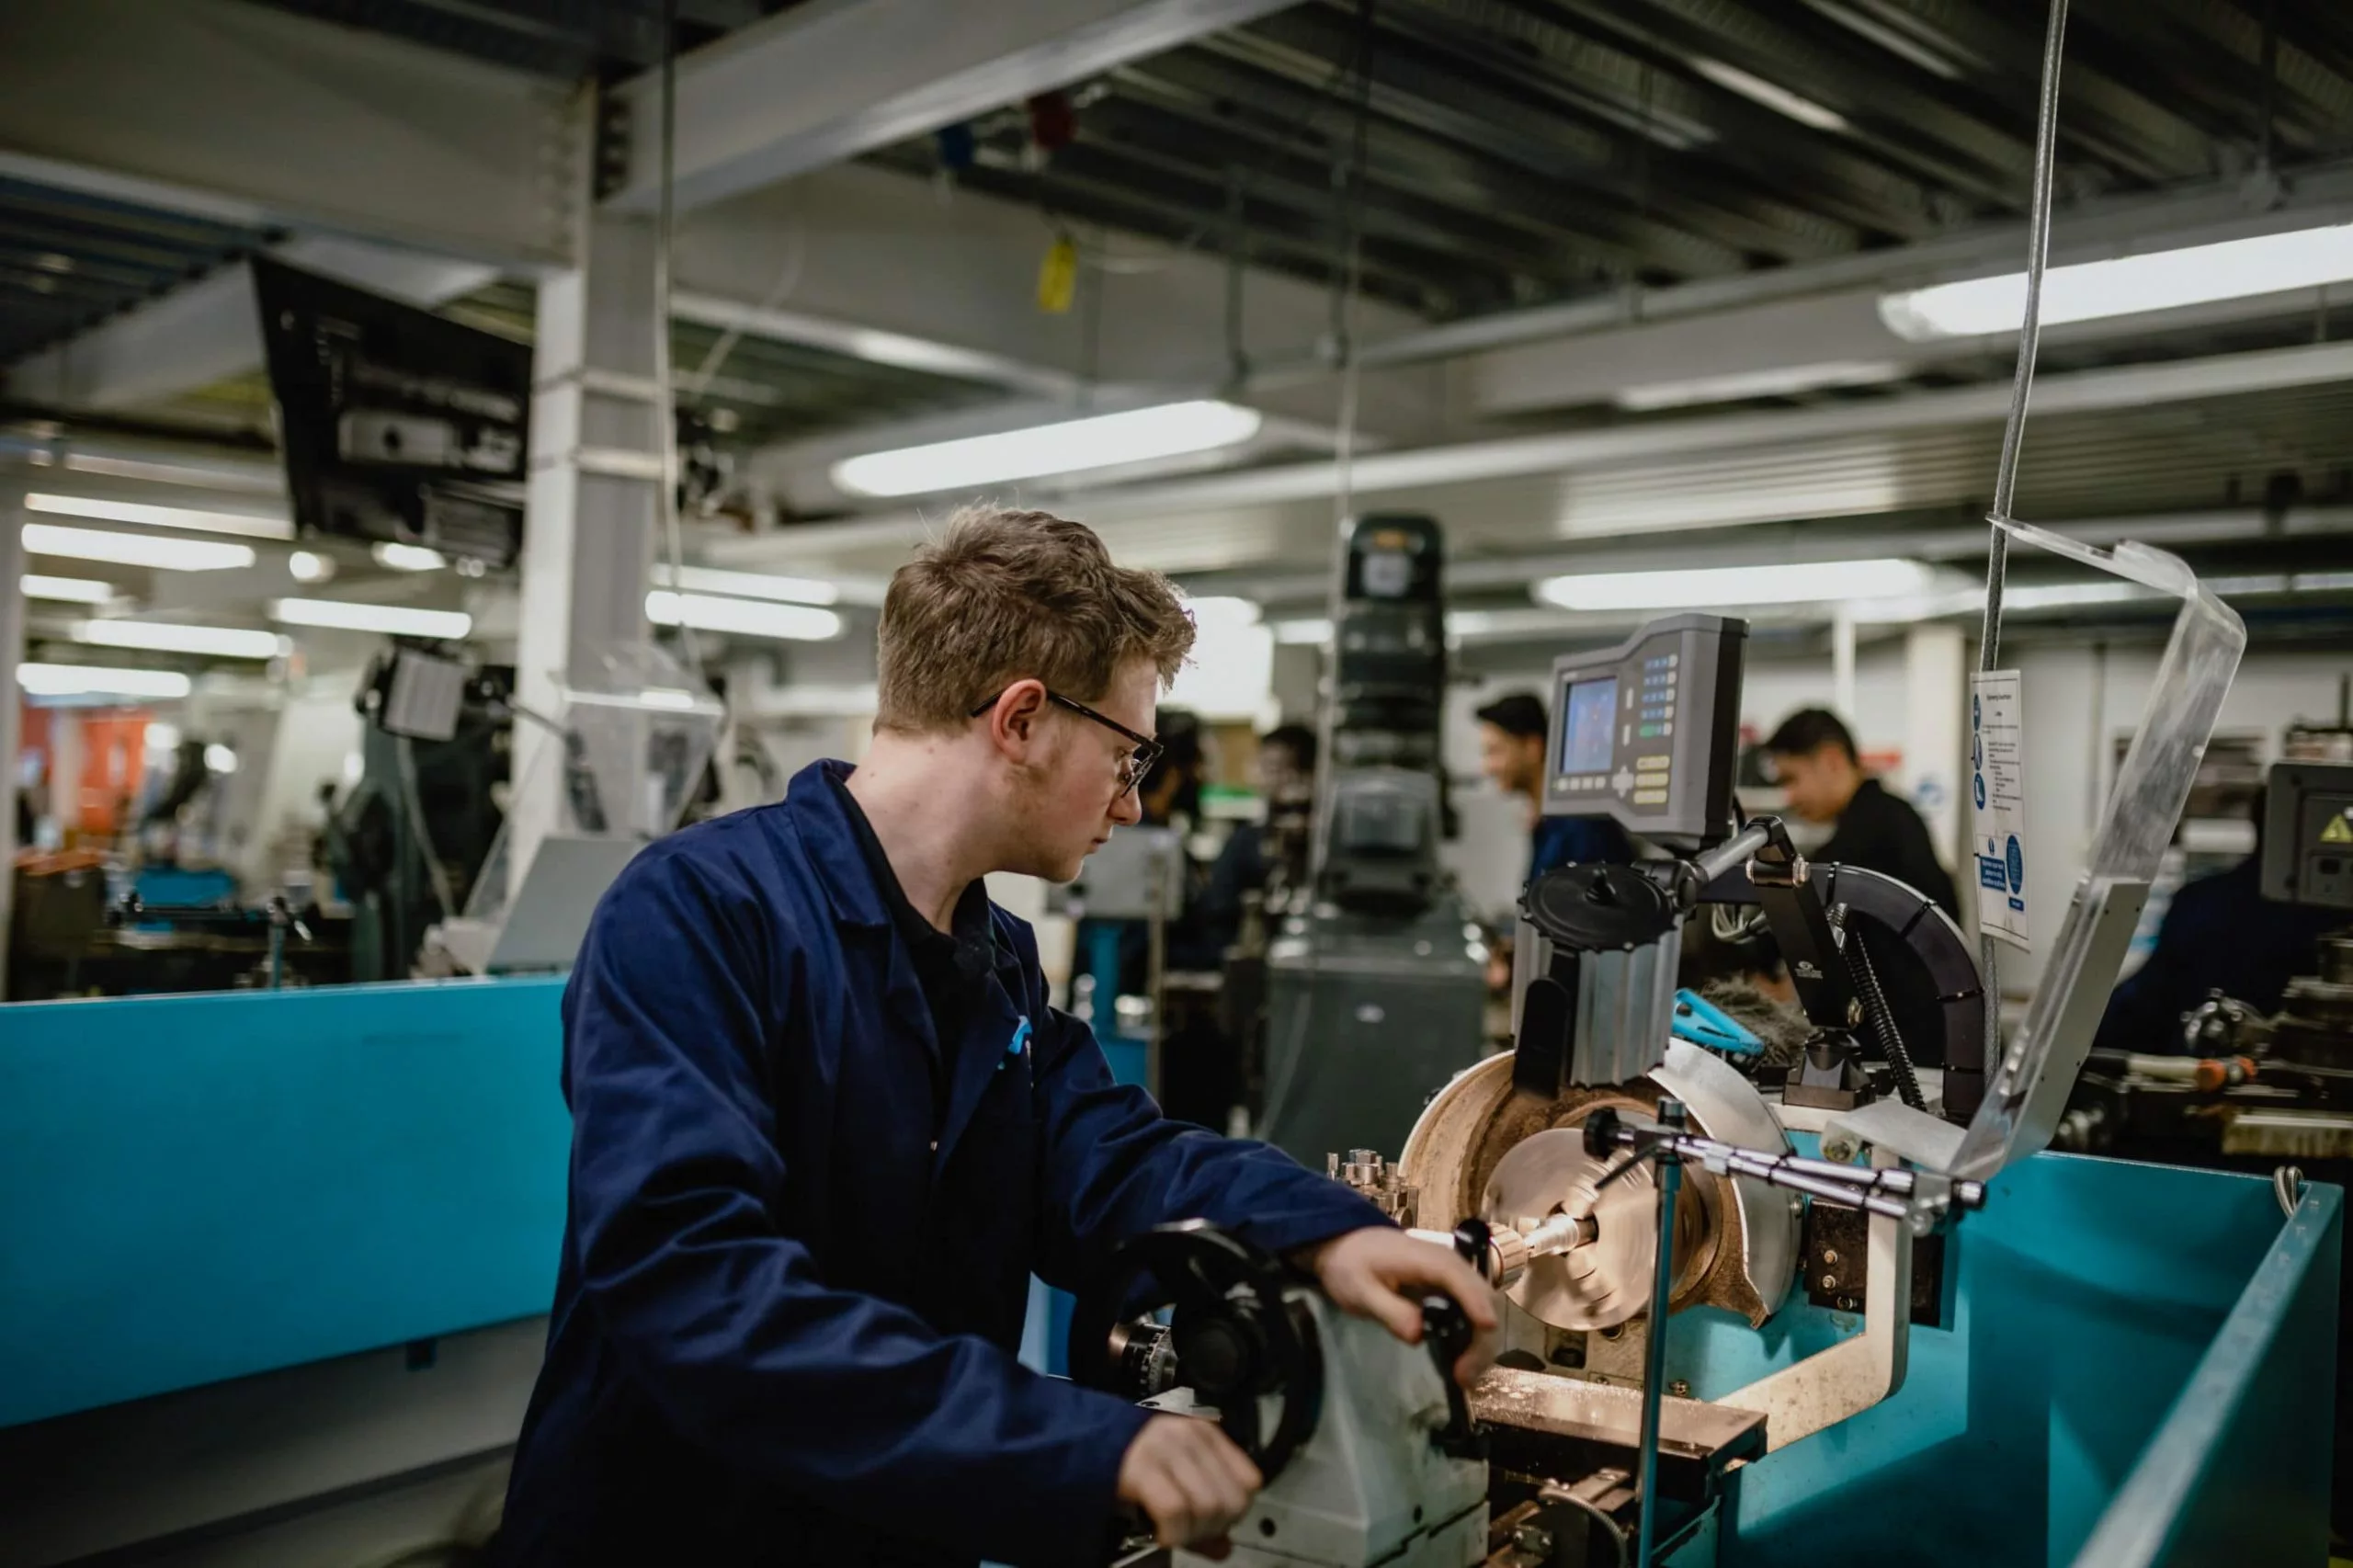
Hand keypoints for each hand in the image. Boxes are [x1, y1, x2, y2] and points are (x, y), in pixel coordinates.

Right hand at [1116, 1414, 1263, 1557]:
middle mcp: (1189, 1436)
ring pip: (1208, 1506)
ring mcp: (1165, 1449)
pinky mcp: (1140, 1467)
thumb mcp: (1173, 1482)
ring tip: (1173, 1533)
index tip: (1211, 1523)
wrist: (1079, 1448)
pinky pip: (1176, 1510)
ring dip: (1193, 1533)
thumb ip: (1202, 1515)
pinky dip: (1173, 1533)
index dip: (1235, 1513)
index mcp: (1205, 1434)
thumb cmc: (1129, 1467)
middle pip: (1231, 1500)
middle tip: (1188, 1532)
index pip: (1249, 1482)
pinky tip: (1161, 1534)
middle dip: (1214, 1528)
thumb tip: (1226, 1548)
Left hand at [1300, 1227, 1501, 1385]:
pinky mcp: (1453, 1288)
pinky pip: (1474, 1310)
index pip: (1459, 1278)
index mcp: (1427, 1259)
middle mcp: (1450, 1263)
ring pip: (1485, 1307)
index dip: (1477, 1303)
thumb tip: (1419, 1335)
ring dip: (1481, 1343)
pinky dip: (1474, 1337)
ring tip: (1465, 1376)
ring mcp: (1454, 1276)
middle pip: (1483, 1297)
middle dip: (1481, 1338)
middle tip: (1464, 1376)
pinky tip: (1464, 1360)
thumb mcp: (1360, 1291)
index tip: (1486, 1330)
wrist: (1348, 1247)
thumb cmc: (1352, 1266)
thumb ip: (1390, 1311)